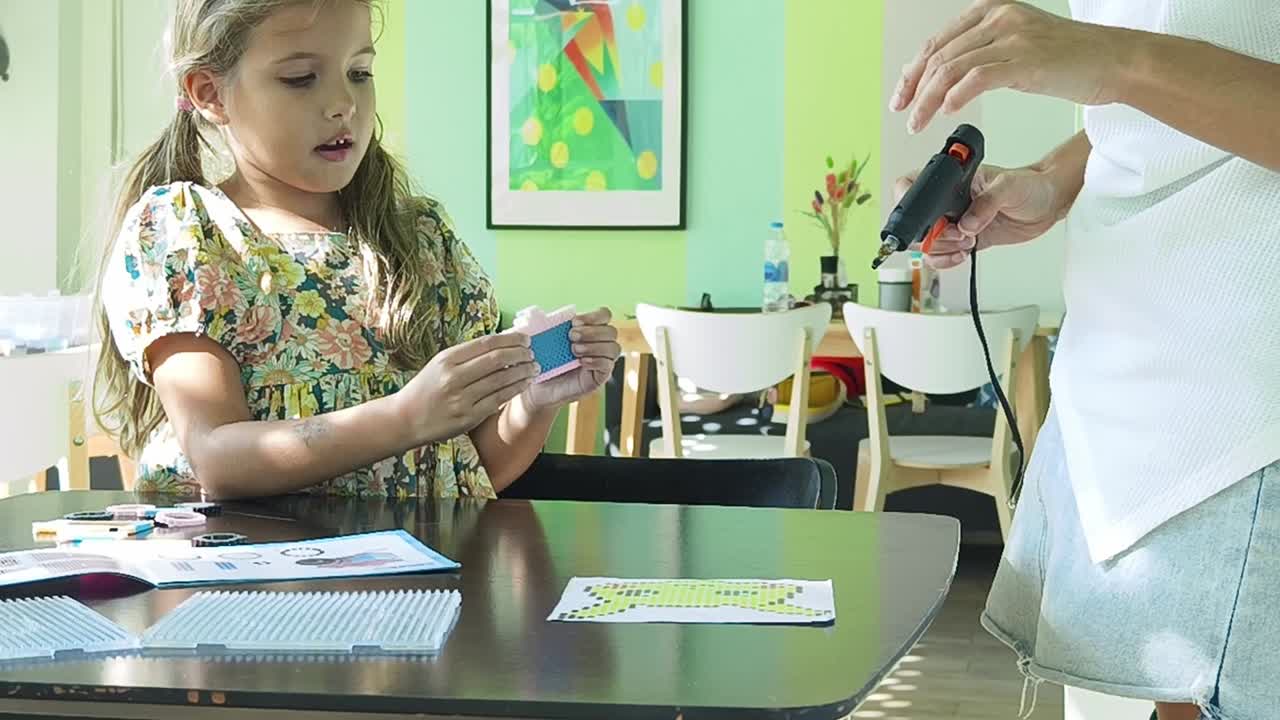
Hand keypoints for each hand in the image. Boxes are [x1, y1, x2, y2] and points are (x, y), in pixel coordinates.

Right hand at [396, 333, 537, 443]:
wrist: (405, 418)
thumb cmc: (426, 389)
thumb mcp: (440, 364)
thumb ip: (467, 355)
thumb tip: (501, 344)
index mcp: (447, 359)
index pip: (486, 343)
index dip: (510, 339)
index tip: (525, 338)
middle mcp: (453, 377)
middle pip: (496, 360)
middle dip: (520, 354)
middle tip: (532, 353)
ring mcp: (461, 398)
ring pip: (500, 380)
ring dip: (522, 372)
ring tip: (534, 367)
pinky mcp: (468, 417)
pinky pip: (498, 400)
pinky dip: (514, 390)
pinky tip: (524, 384)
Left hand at [521, 307, 620, 410]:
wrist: (539, 387)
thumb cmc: (543, 360)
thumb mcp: (546, 339)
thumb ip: (551, 324)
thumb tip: (544, 314)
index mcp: (590, 329)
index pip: (604, 315)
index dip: (593, 316)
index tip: (574, 322)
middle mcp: (600, 344)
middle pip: (611, 331)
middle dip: (591, 332)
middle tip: (571, 337)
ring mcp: (602, 361)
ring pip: (614, 348)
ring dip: (594, 346)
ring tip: (574, 350)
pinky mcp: (600, 376)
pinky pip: (608, 365)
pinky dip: (596, 361)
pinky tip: (581, 362)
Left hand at [889, 0, 1129, 133]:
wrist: (1113, 60)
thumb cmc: (1069, 59)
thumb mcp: (1016, 46)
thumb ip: (979, 53)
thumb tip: (940, 75)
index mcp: (992, 10)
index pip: (938, 41)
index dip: (912, 71)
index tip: (901, 95)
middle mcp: (999, 18)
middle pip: (939, 55)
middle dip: (914, 88)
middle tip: (902, 112)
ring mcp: (1012, 37)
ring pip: (952, 69)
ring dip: (928, 100)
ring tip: (918, 123)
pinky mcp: (1025, 60)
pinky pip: (977, 78)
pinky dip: (955, 97)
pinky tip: (947, 112)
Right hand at [894, 163, 1064, 268]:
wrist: (1048, 203)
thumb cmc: (1030, 185)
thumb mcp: (1008, 186)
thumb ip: (986, 203)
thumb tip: (966, 224)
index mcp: (951, 181)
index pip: (912, 185)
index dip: (908, 202)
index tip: (924, 218)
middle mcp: (948, 202)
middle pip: (916, 223)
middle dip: (932, 235)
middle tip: (959, 234)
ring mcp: (954, 222)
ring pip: (927, 244)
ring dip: (943, 249)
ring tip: (967, 242)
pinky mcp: (965, 240)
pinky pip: (942, 255)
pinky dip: (947, 260)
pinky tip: (963, 254)